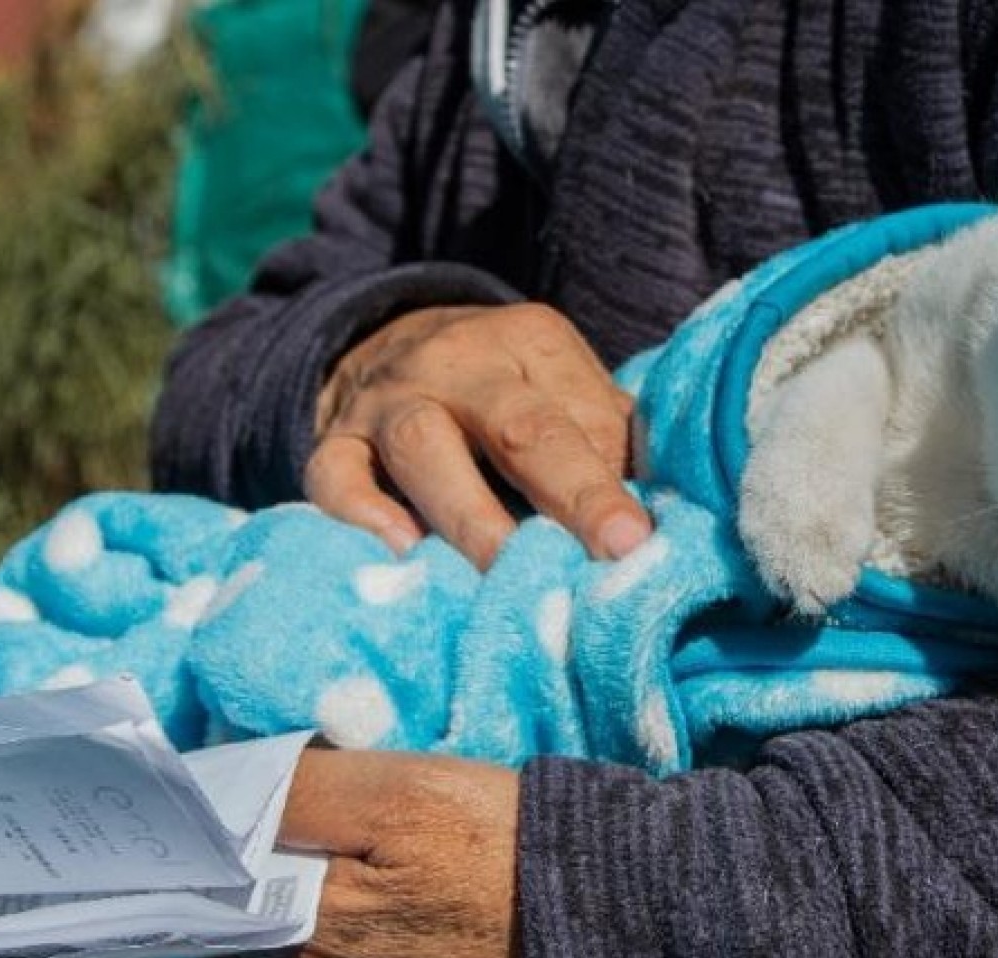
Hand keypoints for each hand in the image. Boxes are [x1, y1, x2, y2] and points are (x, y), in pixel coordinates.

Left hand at [196, 748, 538, 957]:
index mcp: (302, 934)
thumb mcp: (402, 785)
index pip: (214, 893)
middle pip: (236, 950)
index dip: (223, 853)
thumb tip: (216, 800)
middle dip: (253, 902)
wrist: (620, 926)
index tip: (245, 823)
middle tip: (297, 856)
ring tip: (327, 910)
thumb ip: (296, 791)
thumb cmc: (508, 844)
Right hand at [308, 303, 652, 567]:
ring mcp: (390, 399)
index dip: (616, 481)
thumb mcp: (563, 390)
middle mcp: (460, 362)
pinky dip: (360, 513)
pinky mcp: (333, 438)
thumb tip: (663, 518)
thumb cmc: (508, 395)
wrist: (387, 344)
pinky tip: (401, 552)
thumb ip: (611, 442)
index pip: (585, 413)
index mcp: (532, 341)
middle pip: (519, 424)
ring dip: (471, 518)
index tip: (644, 542)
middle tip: (613, 553)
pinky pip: (333, 473)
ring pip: (423, 448)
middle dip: (573, 492)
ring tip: (508, 575)